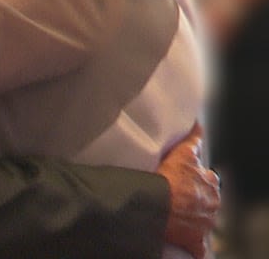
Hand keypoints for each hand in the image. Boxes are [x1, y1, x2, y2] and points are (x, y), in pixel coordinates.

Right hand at [157, 123, 220, 258]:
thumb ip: (192, 140)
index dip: (194, 177)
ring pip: (203, 219)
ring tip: (177, 213)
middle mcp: (212, 202)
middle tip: (177, 194)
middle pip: (206, 198)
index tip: (184, 177)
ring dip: (194, 217)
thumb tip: (198, 125)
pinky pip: (199, 246)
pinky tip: (192, 245)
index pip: (206, 177)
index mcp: (210, 182)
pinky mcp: (195, 238)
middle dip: (196, 197)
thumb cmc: (168, 179)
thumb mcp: (182, 154)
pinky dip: (196, 247)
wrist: (158, 205)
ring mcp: (205, 222)